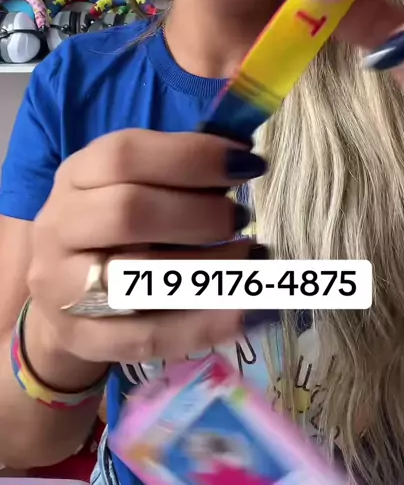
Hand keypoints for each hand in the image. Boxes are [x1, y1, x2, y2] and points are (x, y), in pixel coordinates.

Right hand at [28, 129, 266, 365]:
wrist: (63, 293)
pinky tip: (250, 312)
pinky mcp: (81, 338)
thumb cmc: (113, 226)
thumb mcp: (131, 183)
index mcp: (77, 175)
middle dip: (199, 214)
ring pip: (135, 279)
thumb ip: (178, 168)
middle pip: (128, 213)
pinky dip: (204, 325)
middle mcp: (61, 226)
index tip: (246, 163)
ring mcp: (63, 287)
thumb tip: (244, 154)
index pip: (125, 155)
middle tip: (241, 217)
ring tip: (253, 259)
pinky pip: (147, 336)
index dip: (192, 157)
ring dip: (208, 269)